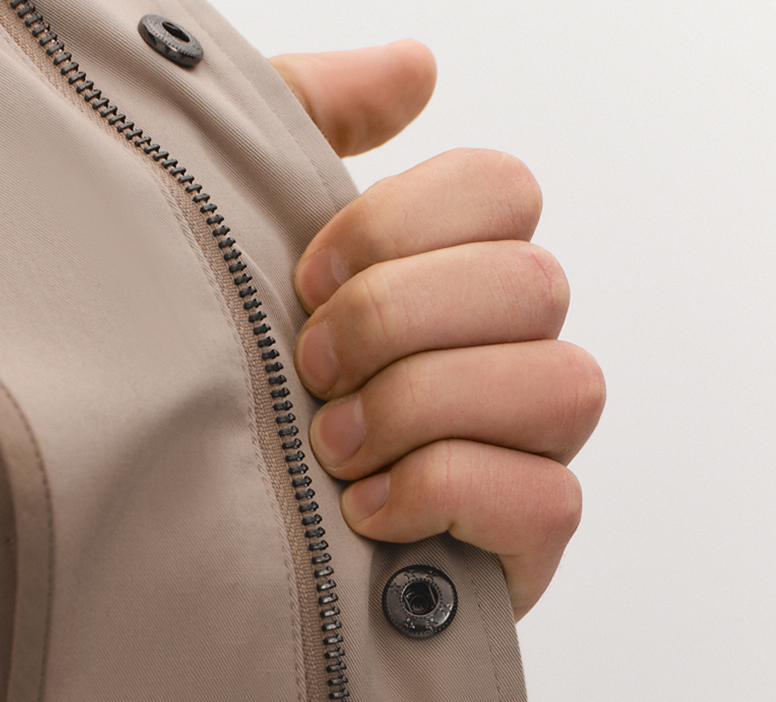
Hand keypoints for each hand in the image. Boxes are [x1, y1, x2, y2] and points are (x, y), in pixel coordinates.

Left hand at [269, 45, 603, 618]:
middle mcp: (517, 352)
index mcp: (460, 272)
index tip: (305, 281)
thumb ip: (314, 121)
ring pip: (558, 383)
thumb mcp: (248, 236)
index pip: (502, 188)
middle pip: (533, 281)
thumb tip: (418, 66)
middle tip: (312, 376)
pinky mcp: (532, 546)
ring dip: (426, 409)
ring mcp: (536, 450)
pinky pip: (548, 498)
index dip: (399, 226)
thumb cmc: (244, 395)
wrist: (217, 560)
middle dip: (399, 323)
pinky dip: (445, 494)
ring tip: (334, 452)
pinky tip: (366, 512)